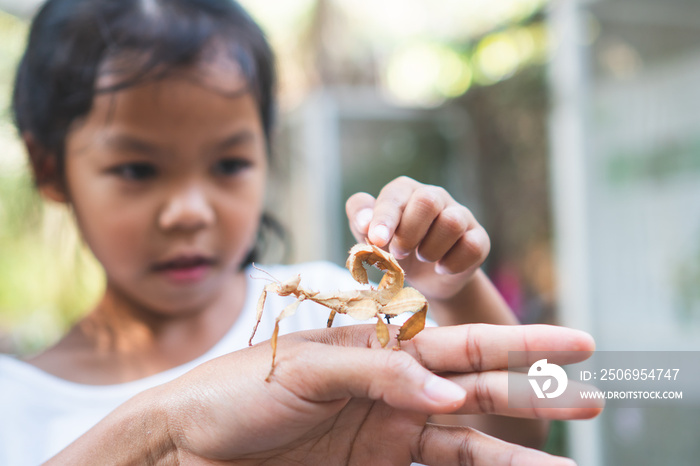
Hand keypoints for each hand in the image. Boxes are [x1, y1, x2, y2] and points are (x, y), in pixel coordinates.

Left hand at [163, 324, 599, 464]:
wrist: (191, 441)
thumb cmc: (237, 389)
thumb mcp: (306, 369)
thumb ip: (379, 373)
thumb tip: (449, 394)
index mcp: (380, 348)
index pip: (462, 344)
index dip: (520, 347)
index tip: (575, 346)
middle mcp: (393, 388)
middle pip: (478, 390)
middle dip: (536, 394)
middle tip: (593, 398)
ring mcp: (388, 431)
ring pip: (467, 441)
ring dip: (516, 451)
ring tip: (567, 461)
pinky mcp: (374, 465)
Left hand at [346, 176, 488, 299]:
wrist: (425, 278)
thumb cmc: (393, 248)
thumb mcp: (370, 235)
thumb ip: (361, 221)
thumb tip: (365, 222)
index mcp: (405, 191)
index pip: (395, 195)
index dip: (385, 218)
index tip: (377, 240)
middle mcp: (435, 196)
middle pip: (427, 201)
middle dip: (409, 233)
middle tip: (399, 253)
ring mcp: (460, 215)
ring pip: (452, 222)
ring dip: (431, 248)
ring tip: (422, 257)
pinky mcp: (478, 238)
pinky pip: (472, 246)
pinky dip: (452, 263)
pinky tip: (441, 268)